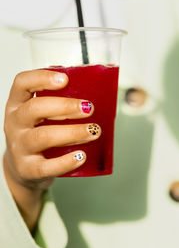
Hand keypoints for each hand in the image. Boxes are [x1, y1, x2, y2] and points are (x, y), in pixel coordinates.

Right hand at [3, 69, 100, 230]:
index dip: (42, 78)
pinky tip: (81, 156)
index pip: (22, 83)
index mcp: (17, 105)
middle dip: (65, 106)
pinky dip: (66, 162)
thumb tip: (92, 95)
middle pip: (35, 109)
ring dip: (73, 133)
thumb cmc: (38, 136)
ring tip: (93, 131)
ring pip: (43, 137)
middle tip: (89, 108)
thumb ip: (58, 104)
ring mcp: (19, 147)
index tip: (65, 79)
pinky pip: (46, 166)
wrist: (23, 169)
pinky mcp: (27, 169)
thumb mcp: (40, 117)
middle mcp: (14, 124)